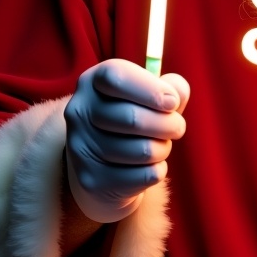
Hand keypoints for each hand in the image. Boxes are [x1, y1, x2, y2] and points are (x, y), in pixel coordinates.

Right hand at [64, 58, 188, 223]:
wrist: (106, 165)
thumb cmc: (136, 118)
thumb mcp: (152, 95)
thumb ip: (171, 88)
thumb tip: (177, 94)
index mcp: (93, 81)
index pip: (117, 77)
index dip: (151, 89)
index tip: (172, 102)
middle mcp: (79, 111)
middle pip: (133, 118)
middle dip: (169, 124)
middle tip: (177, 127)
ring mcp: (80, 147)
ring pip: (143, 150)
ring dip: (163, 148)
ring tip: (160, 146)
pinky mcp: (92, 179)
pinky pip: (144, 176)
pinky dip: (158, 170)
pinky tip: (149, 166)